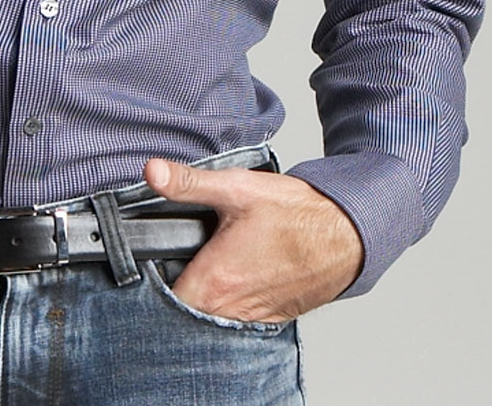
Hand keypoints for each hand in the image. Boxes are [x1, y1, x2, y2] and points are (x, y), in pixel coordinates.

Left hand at [143, 160, 362, 322]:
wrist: (344, 236)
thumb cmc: (295, 215)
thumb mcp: (236, 189)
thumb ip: (189, 183)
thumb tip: (152, 171)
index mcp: (214, 281)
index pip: (160, 298)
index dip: (148, 281)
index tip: (147, 259)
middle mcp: (229, 309)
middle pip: (182, 310)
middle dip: (174, 286)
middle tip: (178, 254)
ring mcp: (249, 318)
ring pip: (209, 317)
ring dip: (203, 295)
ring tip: (207, 261)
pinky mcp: (267, 319)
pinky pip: (234, 318)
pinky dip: (229, 301)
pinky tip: (234, 273)